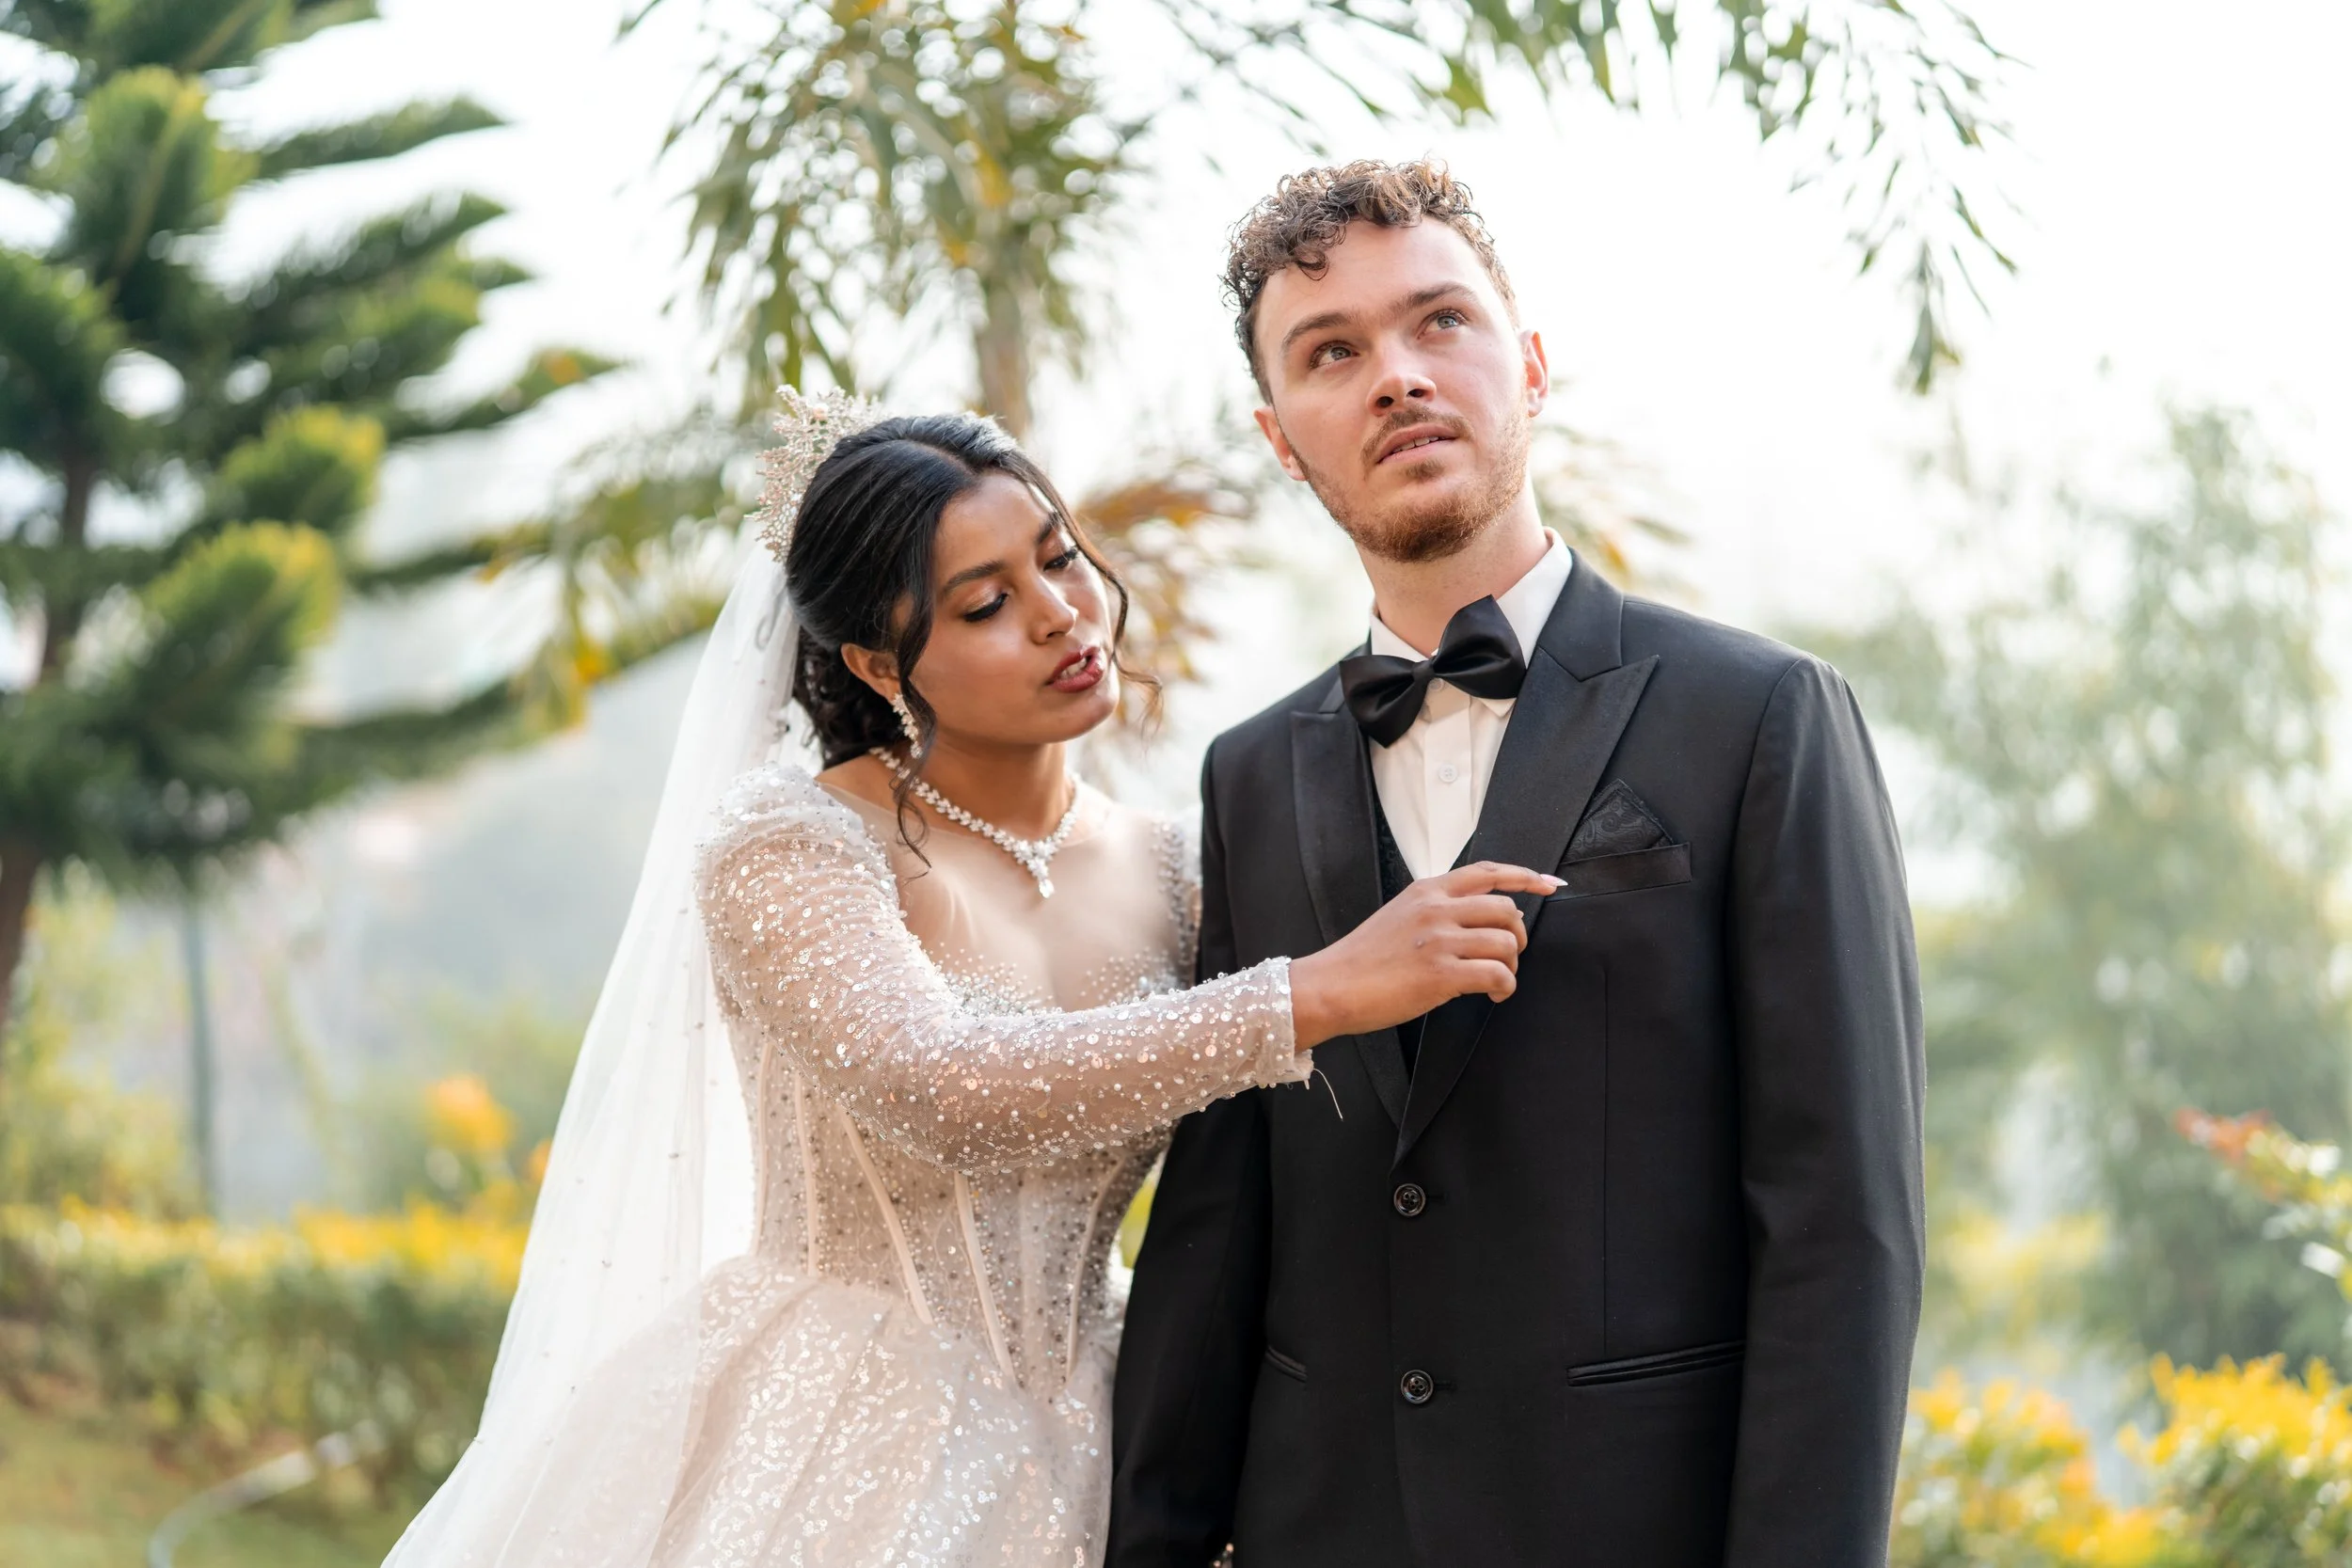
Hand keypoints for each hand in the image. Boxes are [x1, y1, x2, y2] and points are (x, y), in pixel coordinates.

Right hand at [1287, 862, 1562, 1048]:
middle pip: (1505, 908)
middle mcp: (1436, 908)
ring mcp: (1439, 940)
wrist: (1330, 986)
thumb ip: (1435, 911)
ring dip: (1511, 965)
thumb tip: (1477, 924)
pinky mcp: (1441, 973)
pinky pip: (1497, 974)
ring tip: (1497, 981)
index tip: (1549, 884)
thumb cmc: (1361, 960)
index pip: (1487, 872)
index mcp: (1426, 891)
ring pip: (1506, 941)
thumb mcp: (1398, 916)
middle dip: (1518, 935)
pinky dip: (1505, 987)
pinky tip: (1493, 995)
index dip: (1525, 876)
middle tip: (1508, 956)